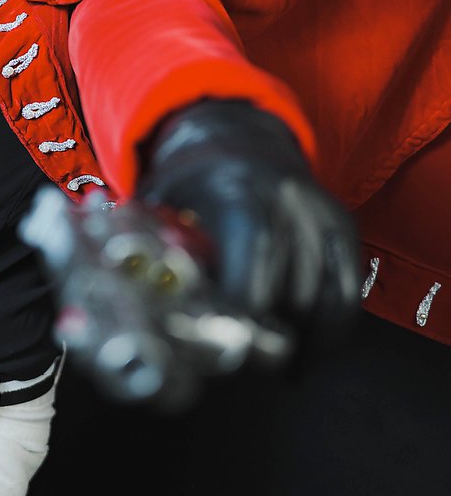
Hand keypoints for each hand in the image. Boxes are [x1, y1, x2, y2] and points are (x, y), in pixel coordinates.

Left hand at [137, 99, 361, 342]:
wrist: (232, 136)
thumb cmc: (187, 183)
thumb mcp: (160, 207)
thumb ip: (158, 255)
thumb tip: (148, 314)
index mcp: (237, 189)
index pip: (254, 261)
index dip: (244, 313)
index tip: (225, 347)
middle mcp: (289, 197)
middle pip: (291, 290)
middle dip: (267, 334)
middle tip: (240, 360)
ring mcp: (321, 211)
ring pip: (324, 300)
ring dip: (298, 339)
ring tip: (265, 357)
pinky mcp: (342, 225)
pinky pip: (347, 293)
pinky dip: (330, 332)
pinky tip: (301, 356)